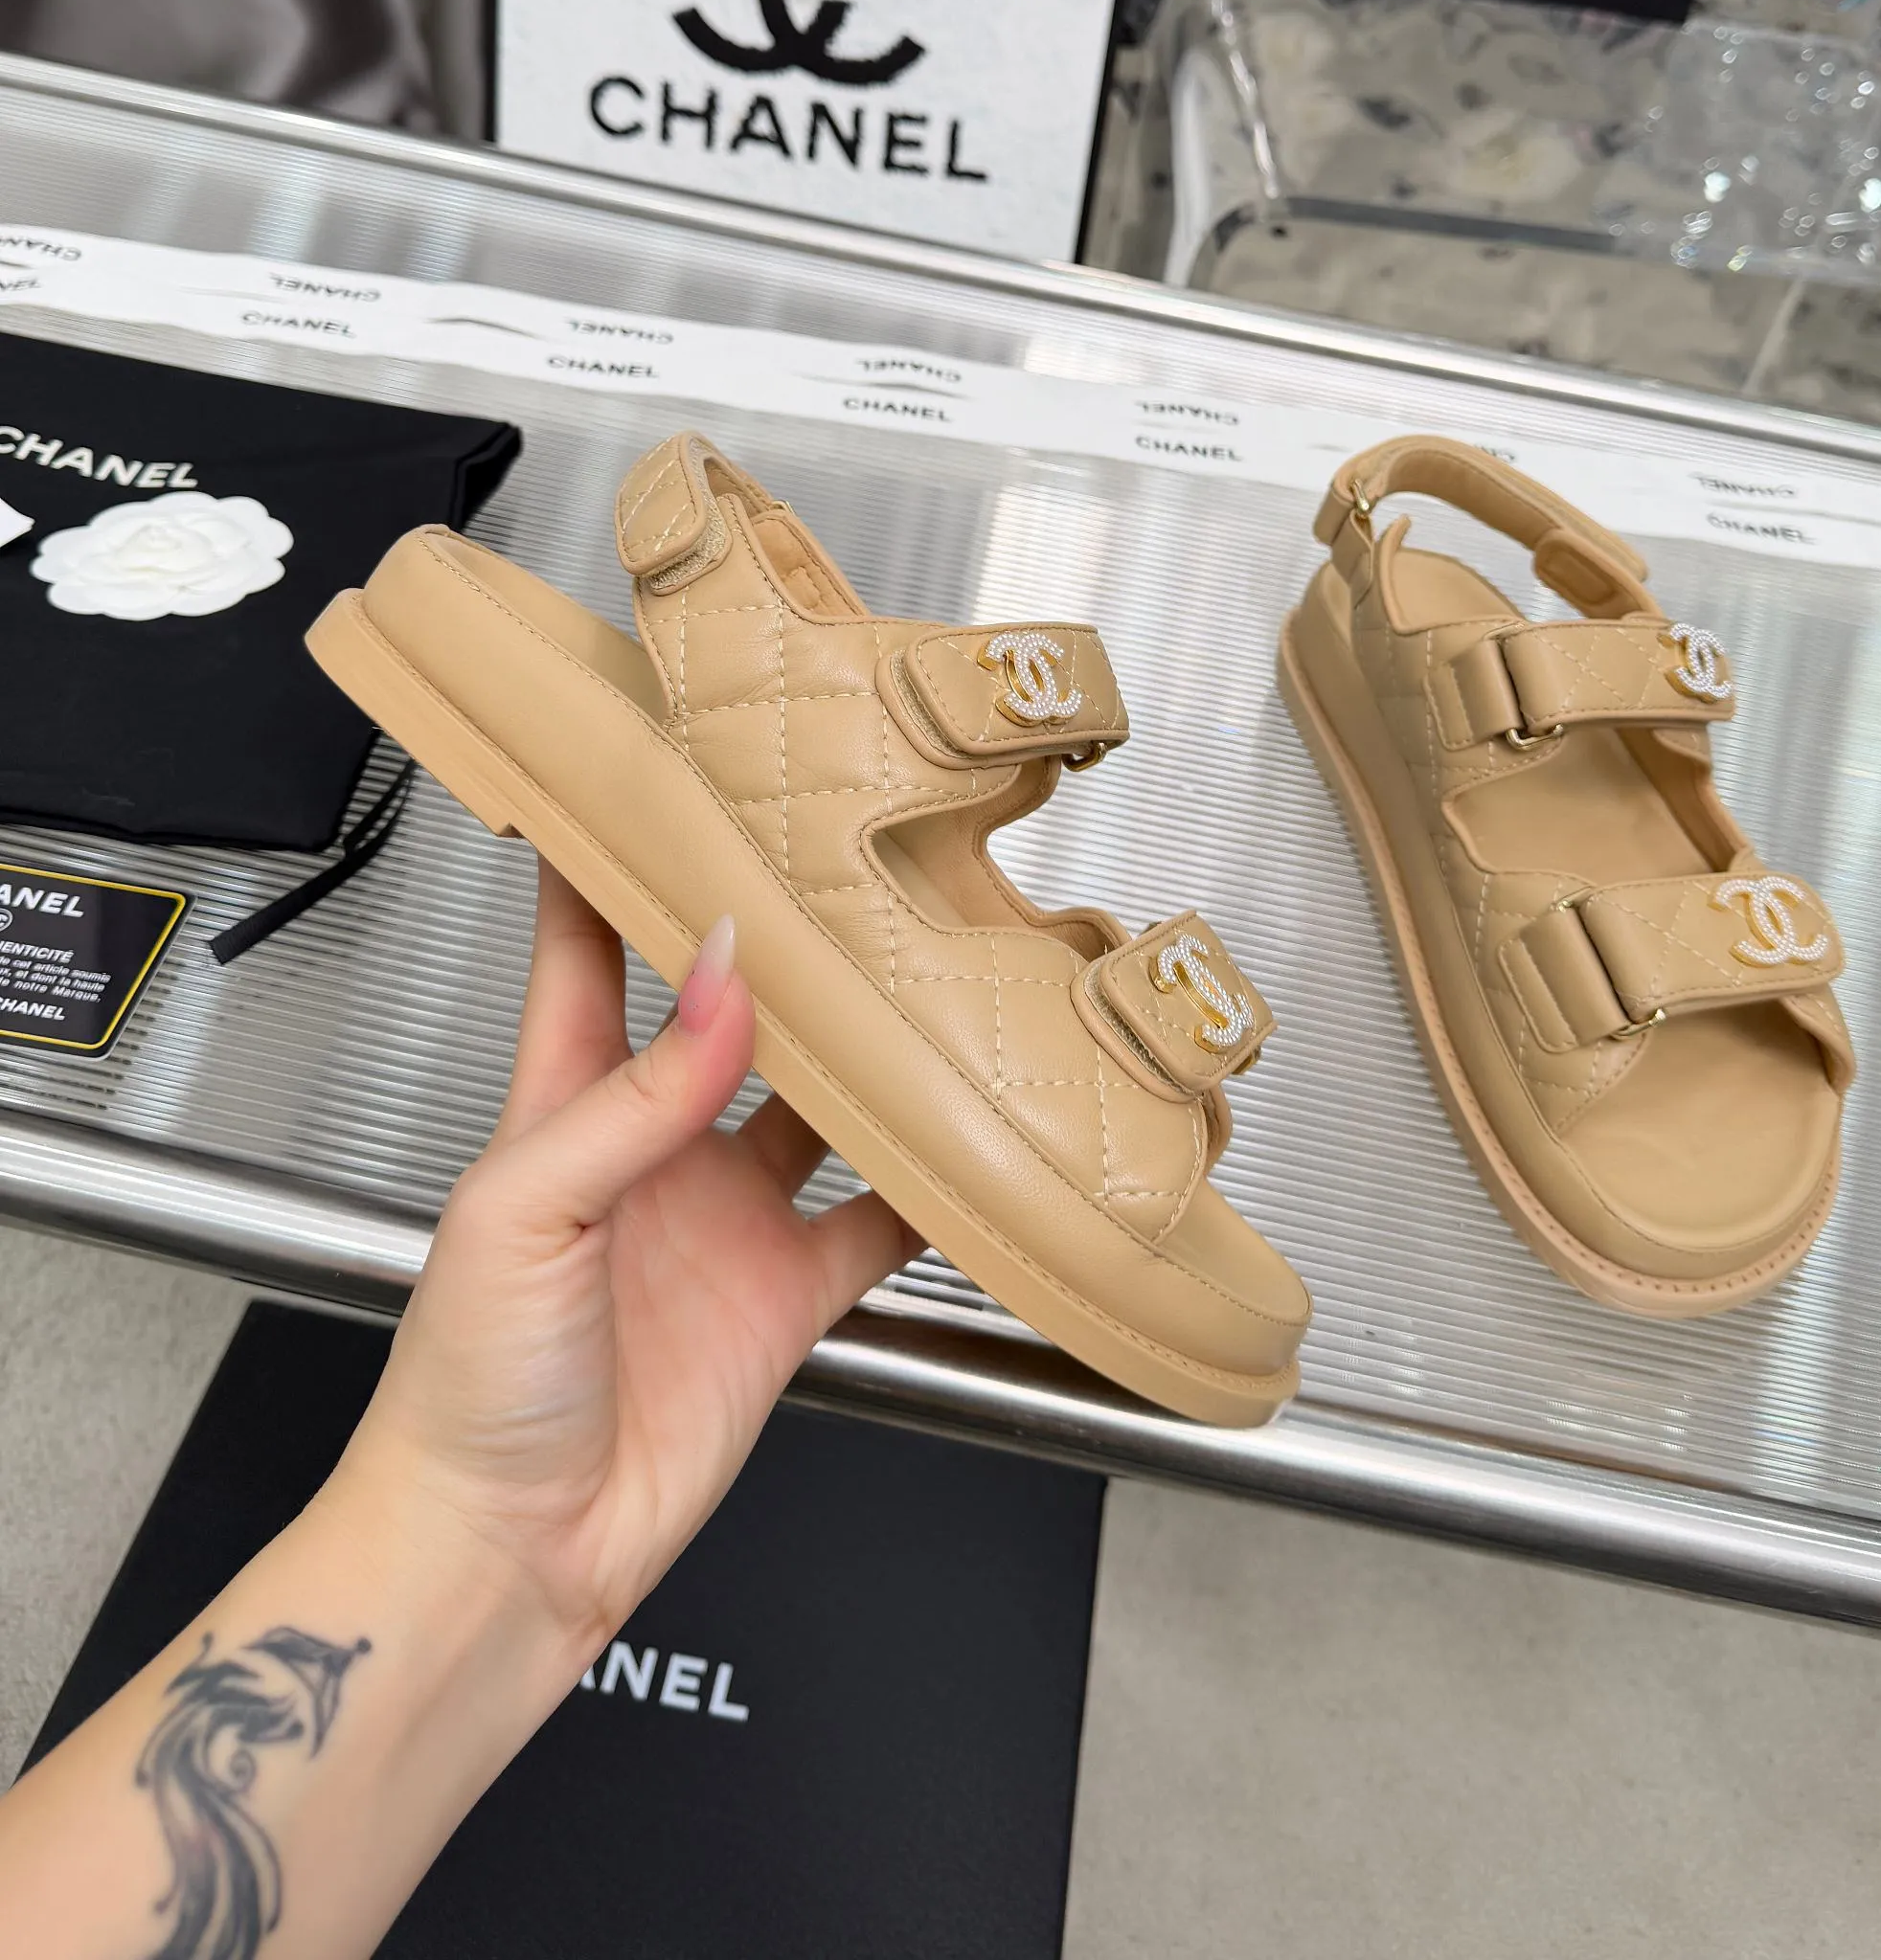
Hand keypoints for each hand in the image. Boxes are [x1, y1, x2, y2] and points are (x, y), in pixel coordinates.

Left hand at [324, 858, 914, 1661]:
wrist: (504, 1556)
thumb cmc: (463, 1388)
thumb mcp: (526, 1208)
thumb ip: (637, 1091)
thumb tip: (730, 972)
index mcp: (561, 1101)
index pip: (588, 945)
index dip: (615, 857)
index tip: (659, 769)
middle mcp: (650, 1144)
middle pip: (732, 1010)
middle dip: (788, 941)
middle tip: (853, 867)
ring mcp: (723, 1219)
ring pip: (821, 1102)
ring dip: (873, 1052)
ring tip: (937, 979)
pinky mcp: (782, 1299)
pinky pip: (876, 1225)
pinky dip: (932, 1188)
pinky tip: (972, 1144)